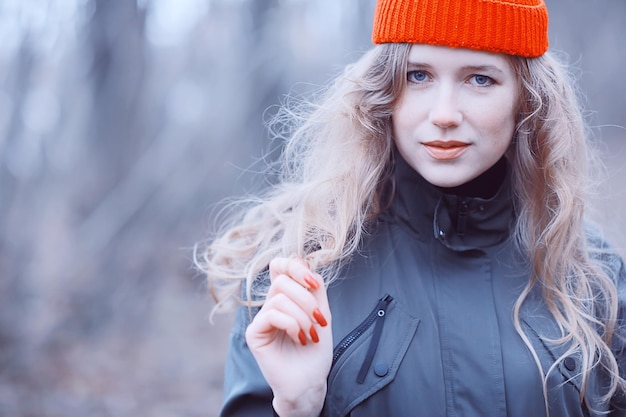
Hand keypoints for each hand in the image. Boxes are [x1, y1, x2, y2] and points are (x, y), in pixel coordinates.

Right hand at [245, 257, 331, 416]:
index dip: (296, 267)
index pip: (281, 266)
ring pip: (279, 298)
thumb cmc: (316, 351)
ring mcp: (261, 318)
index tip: (314, 285)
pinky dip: (292, 324)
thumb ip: (314, 287)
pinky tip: (299, 339)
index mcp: (286, 297)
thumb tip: (300, 260)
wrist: (310, 382)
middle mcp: (271, 304)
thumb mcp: (321, 313)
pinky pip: (271, 314)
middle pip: (282, 280)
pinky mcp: (254, 333)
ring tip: (310, 335)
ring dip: (302, 317)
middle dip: (306, 299)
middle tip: (318, 321)